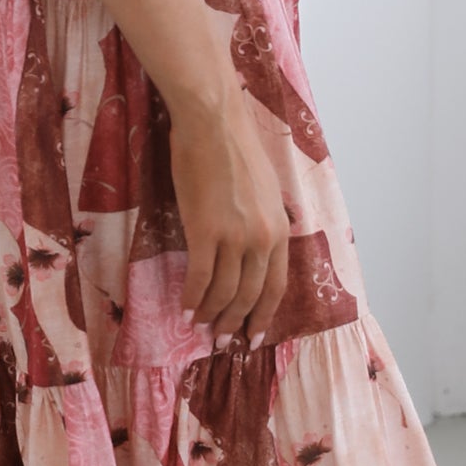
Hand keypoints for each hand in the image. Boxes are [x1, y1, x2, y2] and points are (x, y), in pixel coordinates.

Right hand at [167, 79, 290, 343]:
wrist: (213, 123)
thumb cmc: (235, 148)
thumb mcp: (265, 190)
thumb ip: (264, 222)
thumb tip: (255, 249)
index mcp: (280, 229)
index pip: (276, 286)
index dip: (264, 315)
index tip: (253, 335)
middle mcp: (262, 239)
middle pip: (251, 295)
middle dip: (236, 324)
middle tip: (222, 342)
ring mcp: (235, 237)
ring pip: (225, 292)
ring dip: (212, 316)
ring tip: (200, 328)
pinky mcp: (205, 231)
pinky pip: (200, 278)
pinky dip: (192, 298)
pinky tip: (185, 310)